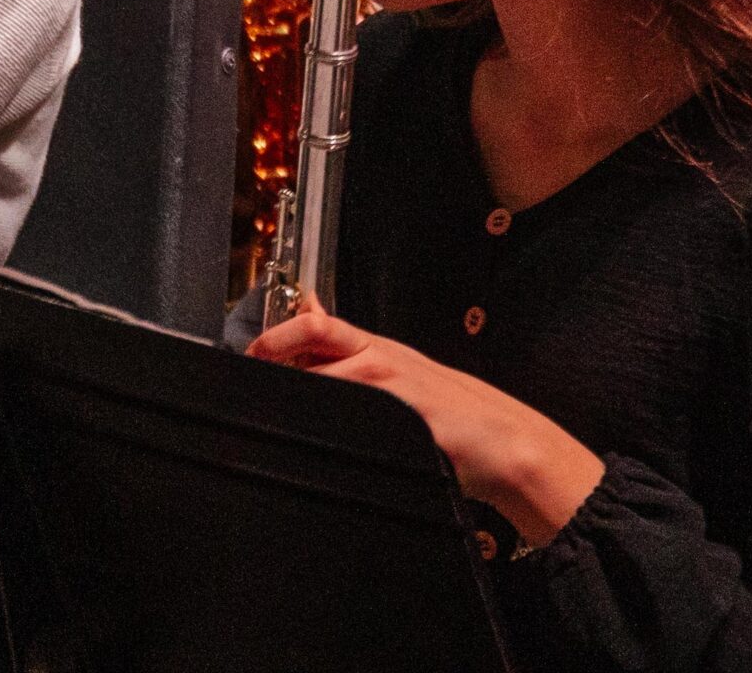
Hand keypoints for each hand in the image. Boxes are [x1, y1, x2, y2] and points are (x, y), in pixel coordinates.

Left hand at [251, 302, 603, 543]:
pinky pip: (369, 422)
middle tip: (253, 374)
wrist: (503, 438)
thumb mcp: (394, 366)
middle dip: (278, 351)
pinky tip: (329, 441)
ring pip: (336, 379)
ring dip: (306, 392)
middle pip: (318, 338)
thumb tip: (308, 309)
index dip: (276, 336)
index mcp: (374, 348)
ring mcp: (397, 391)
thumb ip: (348, 347)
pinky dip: (344, 427)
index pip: (314, 325)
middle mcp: (382, 360)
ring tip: (279, 411)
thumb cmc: (444, 406)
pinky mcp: (415, 425)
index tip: (248, 353)